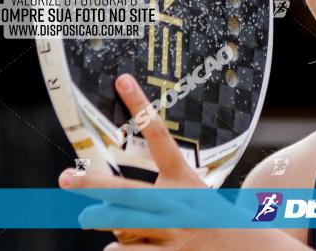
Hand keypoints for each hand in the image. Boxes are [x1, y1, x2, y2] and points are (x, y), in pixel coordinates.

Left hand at [58, 73, 245, 248]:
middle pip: (127, 190)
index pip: (161, 137)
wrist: (250, 250)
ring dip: (101, 222)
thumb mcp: (192, 195)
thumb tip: (106, 218)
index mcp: (184, 178)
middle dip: (92, 184)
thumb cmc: (210, 219)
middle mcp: (178, 202)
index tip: (123, 81)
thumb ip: (153, 197)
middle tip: (65, 177)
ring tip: (90, 218)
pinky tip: (129, 245)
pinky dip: (118, 248)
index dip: (141, 108)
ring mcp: (174, 231)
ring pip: (119, 225)